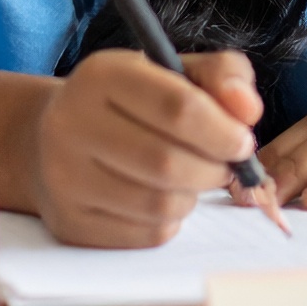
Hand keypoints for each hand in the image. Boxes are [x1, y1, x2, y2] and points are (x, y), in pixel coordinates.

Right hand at [30, 49, 263, 246]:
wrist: (58, 138)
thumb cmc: (133, 103)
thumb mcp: (175, 71)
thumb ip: (223, 76)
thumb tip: (248, 111)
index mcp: (102, 75)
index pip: (178, 108)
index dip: (222, 131)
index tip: (242, 141)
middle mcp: (71, 124)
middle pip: (168, 163)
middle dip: (214, 169)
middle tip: (224, 166)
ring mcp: (64, 177)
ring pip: (160, 204)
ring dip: (193, 196)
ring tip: (191, 179)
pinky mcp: (70, 221)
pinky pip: (146, 234)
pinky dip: (171, 221)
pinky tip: (162, 197)